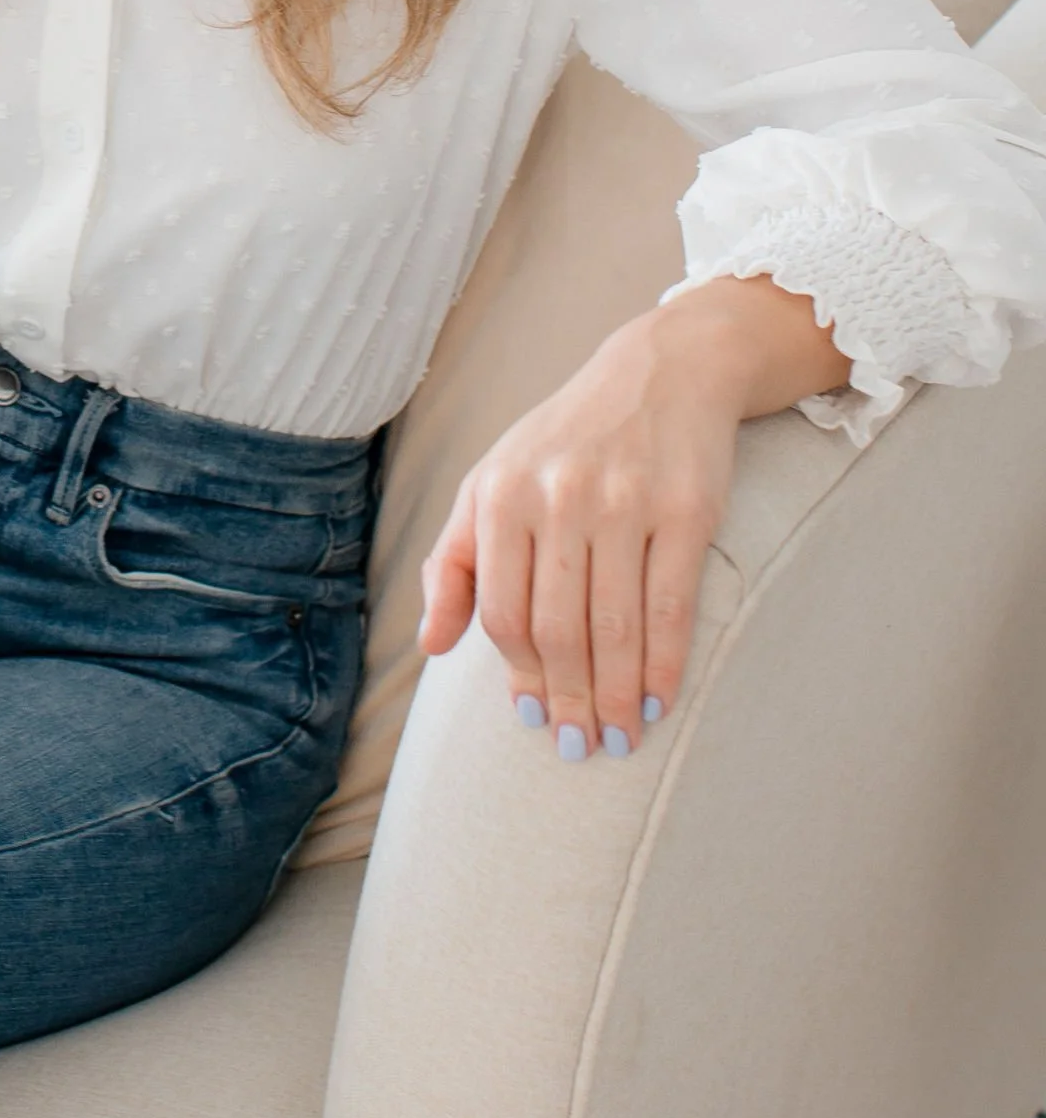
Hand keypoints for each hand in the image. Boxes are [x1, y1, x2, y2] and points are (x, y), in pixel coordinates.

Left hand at [416, 276, 838, 756]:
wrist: (662, 370)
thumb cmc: (565, 440)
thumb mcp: (491, 481)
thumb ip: (456, 562)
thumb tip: (431, 646)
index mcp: (500, 494)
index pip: (502, 613)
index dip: (519, 676)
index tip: (533, 717)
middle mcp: (558, 497)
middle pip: (558, 629)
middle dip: (569, 700)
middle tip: (579, 748)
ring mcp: (624, 502)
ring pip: (615, 627)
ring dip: (616, 696)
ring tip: (619, 738)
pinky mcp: (686, 509)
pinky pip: (672, 605)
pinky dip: (664, 663)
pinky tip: (658, 699)